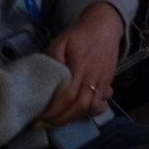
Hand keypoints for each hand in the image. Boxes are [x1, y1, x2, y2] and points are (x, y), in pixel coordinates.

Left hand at [37, 1, 122, 126]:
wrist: (105, 25)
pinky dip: (92, 112)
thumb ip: (52, 58)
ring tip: (62, 119)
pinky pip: (103, 103)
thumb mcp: (61, 41)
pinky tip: (81, 112)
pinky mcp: (109, 82)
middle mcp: (94, 77)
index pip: (67, 96)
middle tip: (47, 123)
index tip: (40, 116)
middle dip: (63, 119)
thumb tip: (43, 78)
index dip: (53, 110)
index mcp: (80, 67)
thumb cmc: (80, 34)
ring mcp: (104, 81)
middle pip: (81, 106)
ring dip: (76, 117)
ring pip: (93, 107)